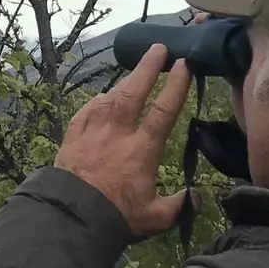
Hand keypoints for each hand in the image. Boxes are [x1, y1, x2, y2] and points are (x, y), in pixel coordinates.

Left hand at [55, 43, 192, 237]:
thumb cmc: (116, 218)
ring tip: (134, 73)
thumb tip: (197, 197)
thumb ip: (180, 206)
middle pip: (133, 92)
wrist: (71, 220)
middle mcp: (117, 134)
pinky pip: (86, 111)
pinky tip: (101, 98)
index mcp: (141, 150)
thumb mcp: (156, 218)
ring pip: (109, 98)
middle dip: (147, 68)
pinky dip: (96, 102)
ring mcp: (91, 133)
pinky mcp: (71, 138)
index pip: (163, 110)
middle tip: (158, 48)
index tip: (184, 65)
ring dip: (123, 83)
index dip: (176, 86)